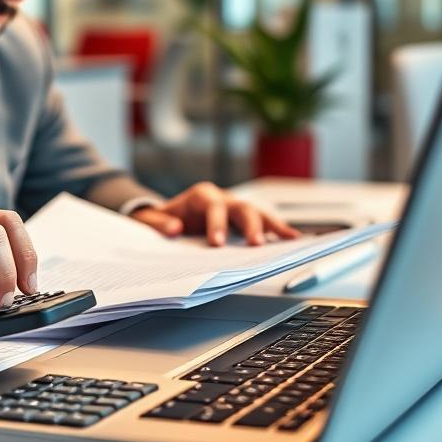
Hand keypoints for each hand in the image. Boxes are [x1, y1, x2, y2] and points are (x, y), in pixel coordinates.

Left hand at [129, 181, 299, 246]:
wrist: (166, 217)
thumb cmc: (160, 219)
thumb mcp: (149, 221)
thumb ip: (158, 224)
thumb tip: (174, 230)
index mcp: (200, 195)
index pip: (213, 206)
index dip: (216, 223)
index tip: (216, 243)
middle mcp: (222, 198)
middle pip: (241, 207)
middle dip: (250, 225)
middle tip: (255, 245)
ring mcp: (235, 208)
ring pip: (258, 213)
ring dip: (271, 226)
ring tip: (287, 240)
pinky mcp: (242, 220)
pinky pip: (263, 223)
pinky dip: (277, 229)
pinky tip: (292, 239)